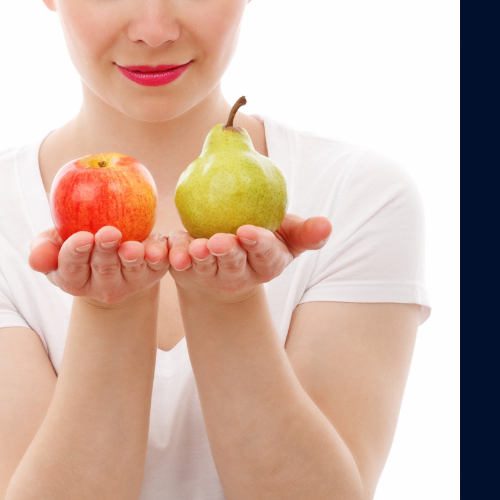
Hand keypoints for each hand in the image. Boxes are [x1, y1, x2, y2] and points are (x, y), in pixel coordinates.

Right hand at [28, 226, 169, 306]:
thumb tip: (35, 259)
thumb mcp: (55, 241)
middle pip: (103, 270)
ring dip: (132, 259)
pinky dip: (159, 257)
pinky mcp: (153, 271)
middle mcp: (102, 286)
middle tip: (108, 233)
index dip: (75, 254)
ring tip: (131, 247)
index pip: (71, 270)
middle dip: (105, 253)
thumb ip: (43, 248)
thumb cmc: (76, 240)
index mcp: (74, 280)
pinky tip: (158, 249)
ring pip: (131, 271)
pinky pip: (158, 265)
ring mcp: (130, 281)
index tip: (81, 237)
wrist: (110, 241)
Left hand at [166, 214, 331, 303]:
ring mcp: (211, 274)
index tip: (249, 231)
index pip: (265, 254)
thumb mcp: (287, 234)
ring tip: (196, 248)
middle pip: (233, 263)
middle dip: (227, 253)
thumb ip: (306, 232)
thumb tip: (327, 225)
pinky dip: (175, 256)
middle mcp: (240, 273)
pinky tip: (172, 249)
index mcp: (267, 263)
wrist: (226, 253)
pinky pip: (180, 263)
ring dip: (199, 258)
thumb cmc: (261, 238)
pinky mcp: (187, 270)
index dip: (258, 244)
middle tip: (219, 241)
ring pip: (205, 267)